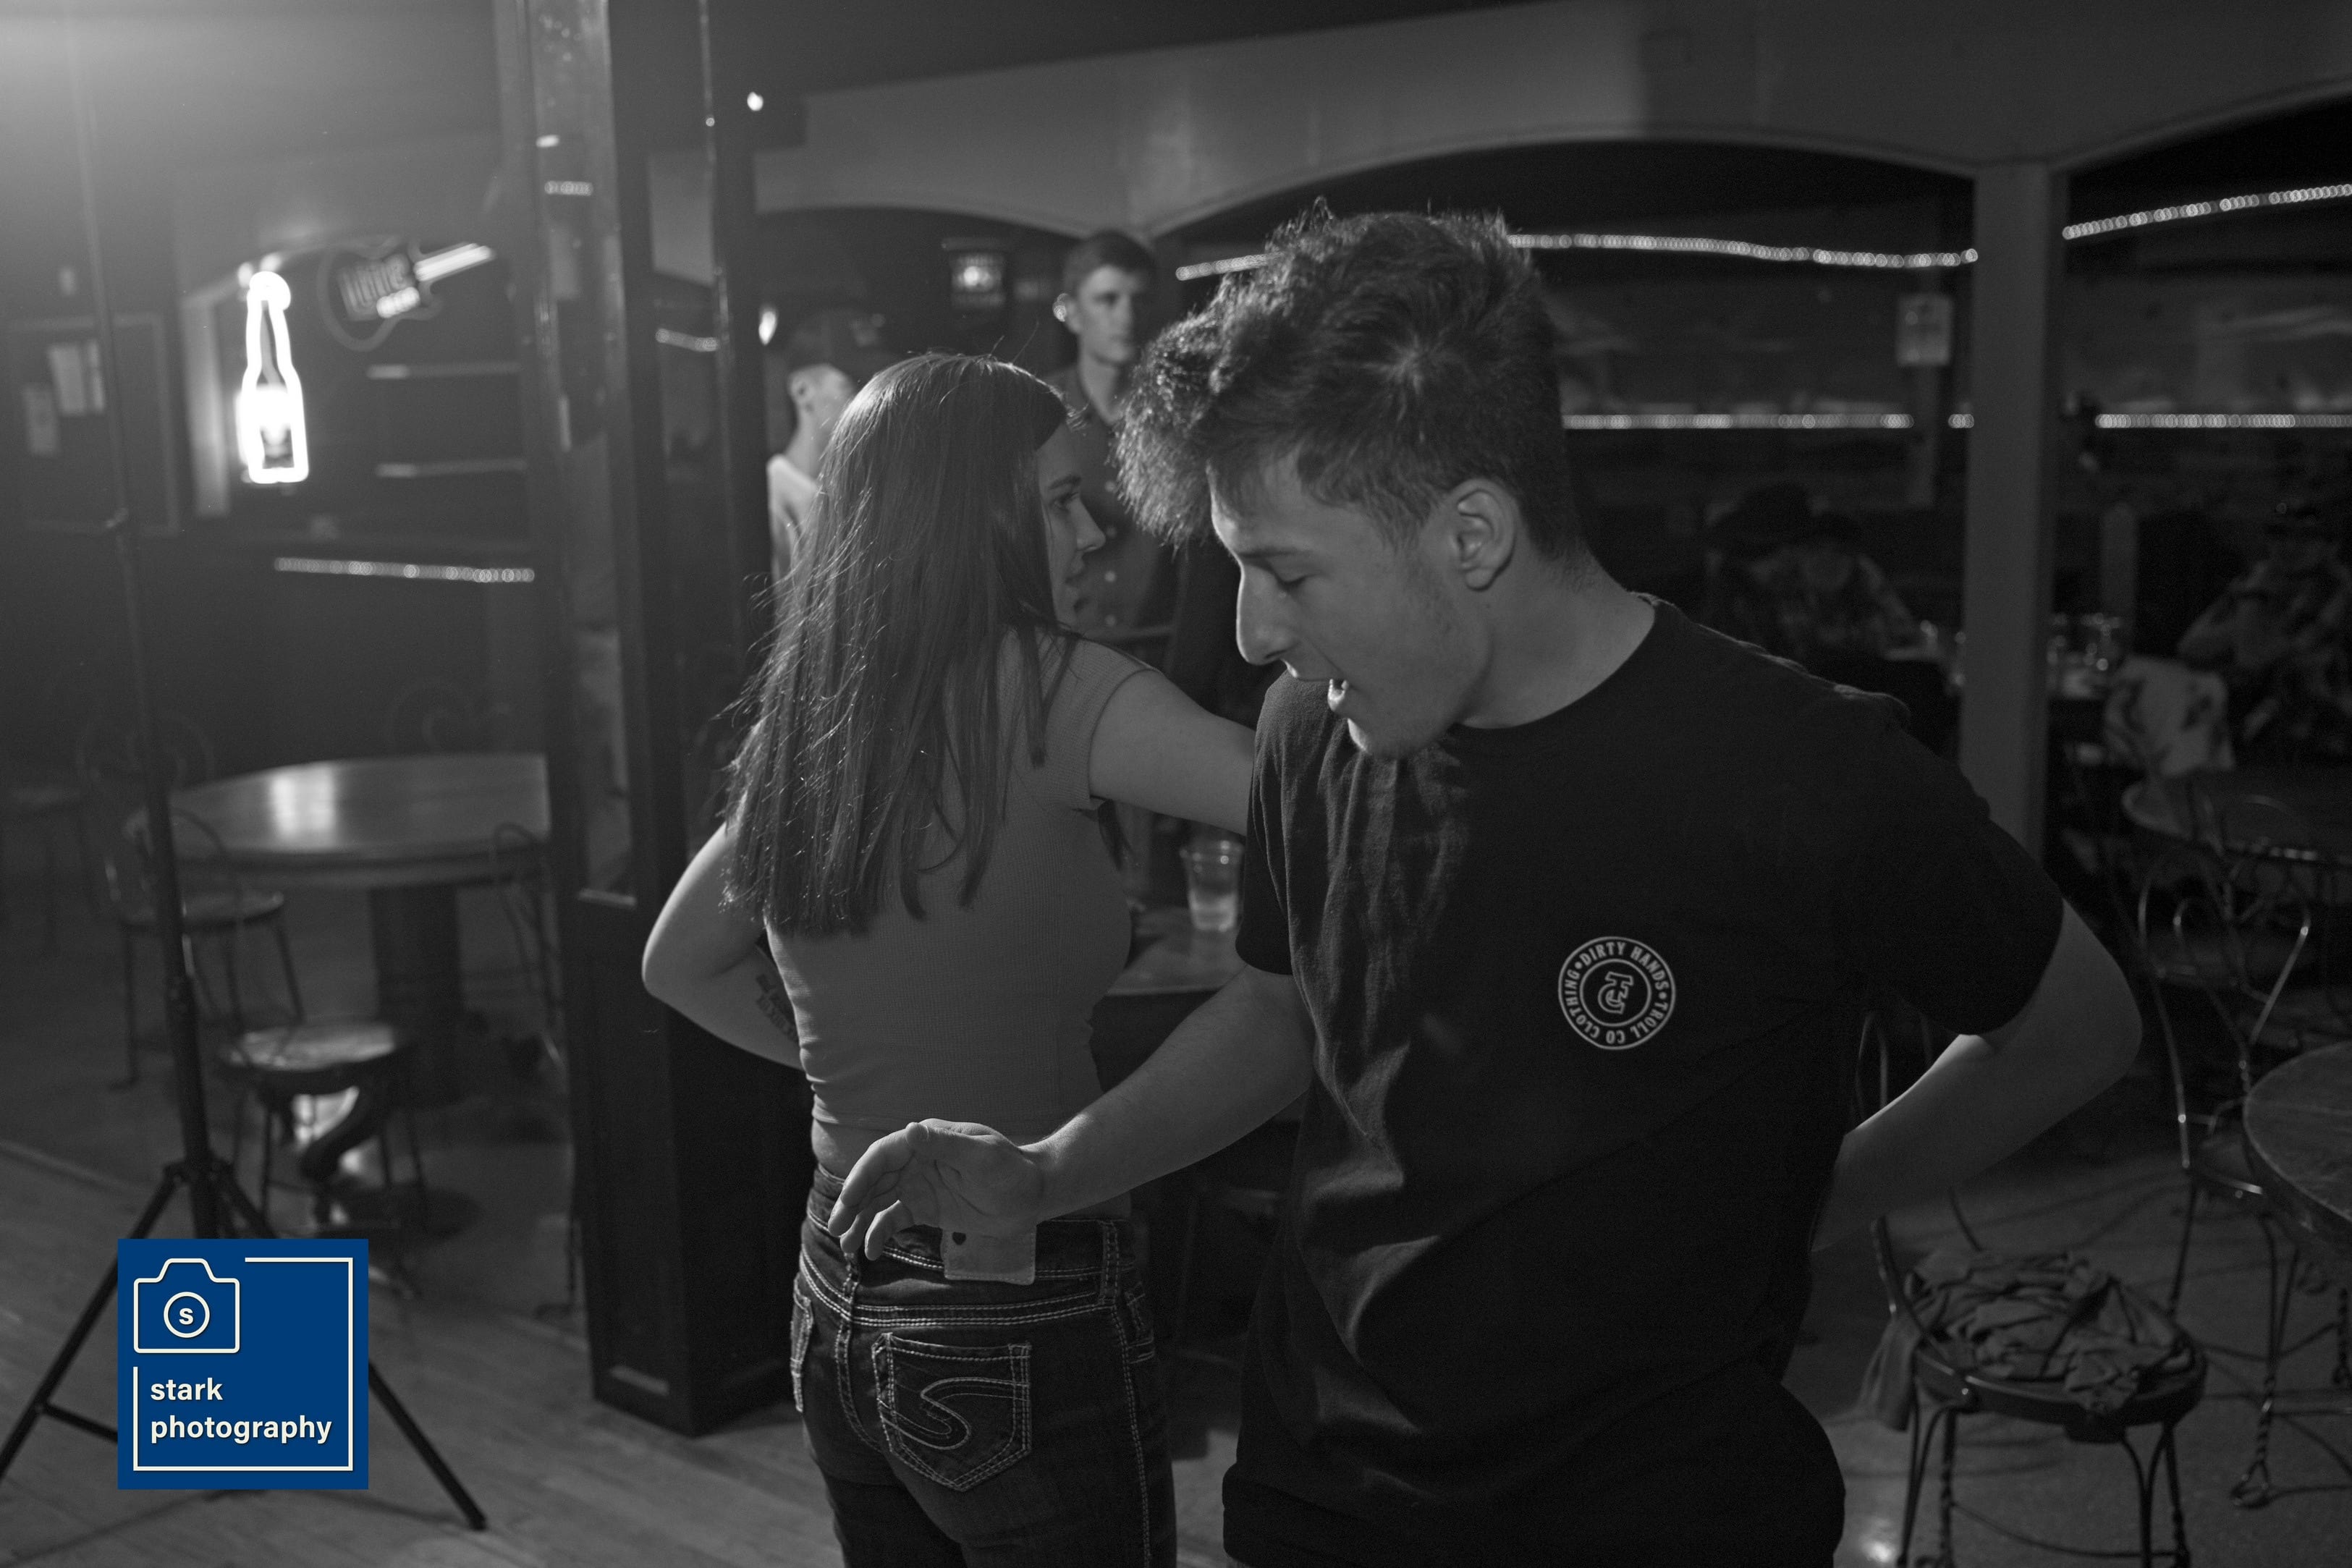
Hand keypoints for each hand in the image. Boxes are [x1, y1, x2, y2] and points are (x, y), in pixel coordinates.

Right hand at [827, 1120, 1049, 1259]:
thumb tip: (911, 1130)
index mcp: (926, 1141)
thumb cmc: (1012, 1169)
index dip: (861, 1176)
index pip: (883, 1155)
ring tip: (845, 1246)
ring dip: (859, 1221)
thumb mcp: (983, 1155)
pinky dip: (879, 1234)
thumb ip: (946, 1145)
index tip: (848, 1200)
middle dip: (853, 1203)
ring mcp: (919, 1185)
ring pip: (879, 1202)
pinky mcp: (926, 1208)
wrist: (1032, 1195)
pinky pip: (894, 1220)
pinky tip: (871, 1252)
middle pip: (874, 1180)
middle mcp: (917, 1161)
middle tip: (836, 1228)